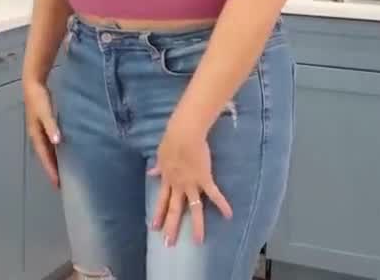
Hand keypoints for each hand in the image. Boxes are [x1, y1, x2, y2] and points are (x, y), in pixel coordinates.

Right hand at [23, 79, 61, 187]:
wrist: (33, 83)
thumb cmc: (39, 98)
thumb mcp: (45, 112)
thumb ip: (52, 126)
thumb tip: (57, 142)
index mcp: (36, 135)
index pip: (44, 157)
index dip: (51, 170)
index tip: (58, 184)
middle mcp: (36, 135)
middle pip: (45, 157)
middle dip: (52, 169)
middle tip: (61, 184)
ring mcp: (39, 130)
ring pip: (48, 151)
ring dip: (54, 161)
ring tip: (63, 172)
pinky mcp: (44, 125)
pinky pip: (50, 143)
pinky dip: (55, 150)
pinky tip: (63, 151)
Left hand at [149, 118, 232, 246]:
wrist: (184, 134)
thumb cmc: (171, 140)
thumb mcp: (160, 155)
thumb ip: (158, 167)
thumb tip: (150, 172)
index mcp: (168, 179)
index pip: (162, 201)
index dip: (158, 214)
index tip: (154, 228)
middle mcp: (178, 186)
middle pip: (175, 210)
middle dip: (172, 227)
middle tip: (168, 244)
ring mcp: (192, 184)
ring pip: (194, 209)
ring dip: (196, 226)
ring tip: (198, 241)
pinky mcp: (205, 179)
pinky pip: (214, 195)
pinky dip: (222, 205)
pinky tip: (229, 215)